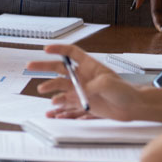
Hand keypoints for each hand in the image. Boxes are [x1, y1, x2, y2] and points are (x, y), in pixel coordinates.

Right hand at [28, 44, 143, 120]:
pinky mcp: (82, 103)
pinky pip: (66, 105)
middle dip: (44, 67)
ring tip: (42, 90)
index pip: (71, 53)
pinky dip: (59, 108)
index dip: (58, 49)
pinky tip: (52, 112)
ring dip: (50, 88)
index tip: (46, 49)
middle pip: (59, 69)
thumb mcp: (108, 84)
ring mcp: (81, 90)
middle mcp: (82, 76)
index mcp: (89, 66)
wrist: (132, 107)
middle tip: (30, 66)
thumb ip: (91, 87)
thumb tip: (76, 93)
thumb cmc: (124, 91)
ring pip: (60, 87)